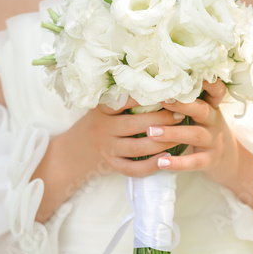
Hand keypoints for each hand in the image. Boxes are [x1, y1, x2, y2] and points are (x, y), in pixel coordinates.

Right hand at [68, 97, 183, 177]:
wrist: (72, 153)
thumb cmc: (95, 125)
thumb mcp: (102, 109)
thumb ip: (122, 100)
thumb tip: (156, 85)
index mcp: (103, 111)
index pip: (124, 101)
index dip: (146, 98)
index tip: (167, 93)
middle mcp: (104, 129)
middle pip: (135, 125)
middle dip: (161, 120)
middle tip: (181, 115)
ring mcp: (108, 149)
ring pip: (137, 148)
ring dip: (162, 142)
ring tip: (180, 136)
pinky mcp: (112, 165)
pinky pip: (133, 168)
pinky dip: (151, 165)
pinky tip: (166, 158)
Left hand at [146, 80, 252, 213]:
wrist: (229, 161)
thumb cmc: (205, 131)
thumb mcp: (202, 115)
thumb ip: (185, 103)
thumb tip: (152, 88)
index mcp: (211, 107)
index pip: (216, 91)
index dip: (208, 83)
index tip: (193, 74)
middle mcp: (214, 121)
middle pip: (202, 110)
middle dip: (182, 105)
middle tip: (162, 100)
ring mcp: (213, 141)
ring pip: (195, 135)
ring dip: (172, 133)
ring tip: (151, 132)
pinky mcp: (210, 160)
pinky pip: (194, 162)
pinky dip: (178, 163)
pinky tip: (161, 162)